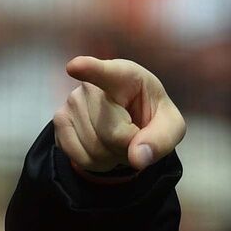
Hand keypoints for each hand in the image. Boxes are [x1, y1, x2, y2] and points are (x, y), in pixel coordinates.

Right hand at [55, 56, 185, 172]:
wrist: (130, 122)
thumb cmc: (151, 116)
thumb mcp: (170, 126)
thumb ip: (161, 140)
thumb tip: (137, 157)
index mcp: (125, 76)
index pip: (106, 72)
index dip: (90, 69)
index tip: (75, 67)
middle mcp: (92, 85)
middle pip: (111, 133)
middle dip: (127, 145)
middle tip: (133, 134)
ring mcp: (72, 102)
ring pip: (95, 149)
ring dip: (112, 156)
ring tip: (118, 139)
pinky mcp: (60, 122)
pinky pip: (79, 157)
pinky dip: (96, 163)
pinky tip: (102, 147)